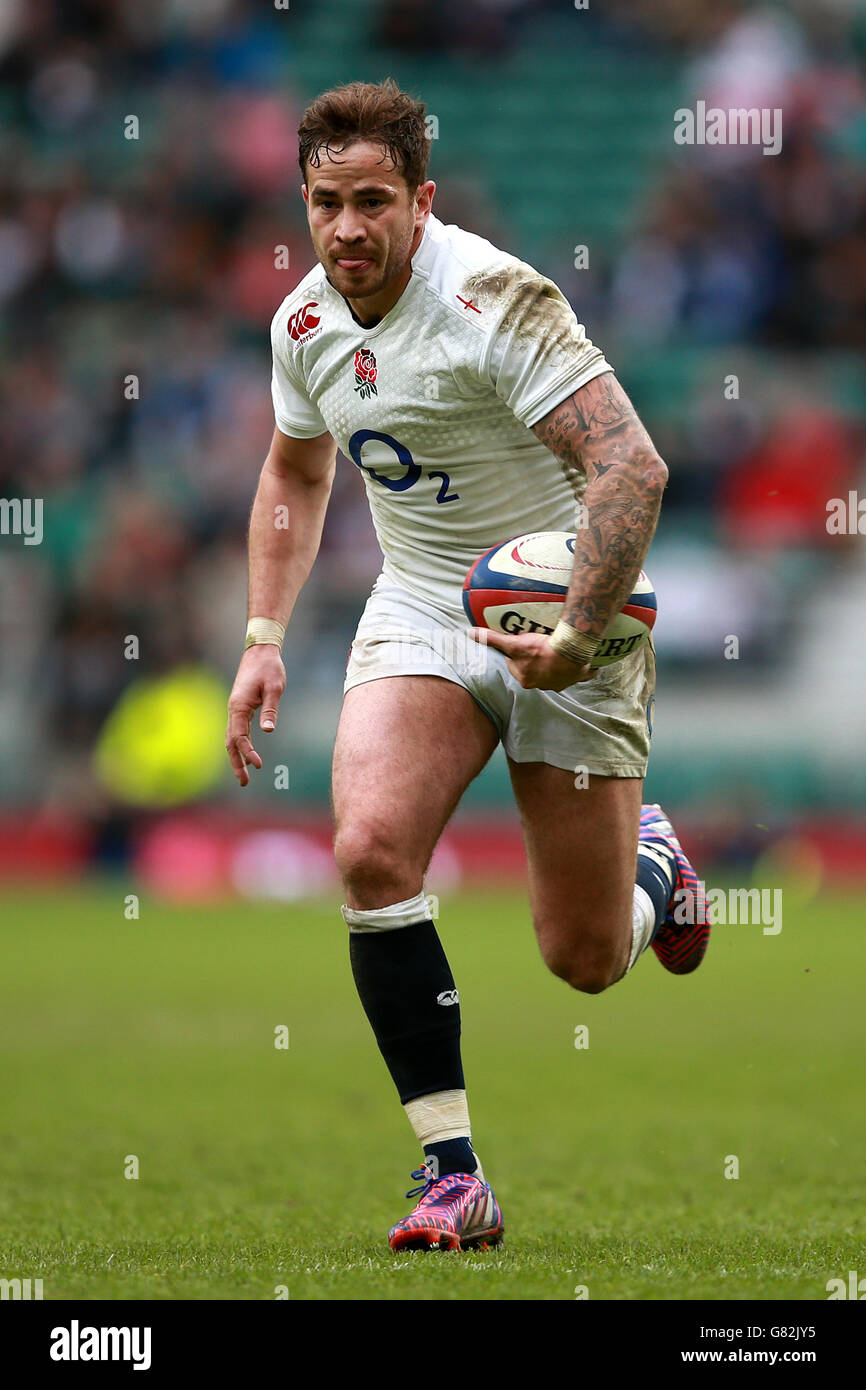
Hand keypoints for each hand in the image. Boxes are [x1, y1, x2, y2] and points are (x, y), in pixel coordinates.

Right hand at [226, 644, 285, 786]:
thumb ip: (270, 709)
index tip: (259, 765)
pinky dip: (241, 745)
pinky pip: (238, 731)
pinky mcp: (241, 707)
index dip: (248, 752)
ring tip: (244, 775)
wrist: (260, 651)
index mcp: (239, 706)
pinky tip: (248, 756)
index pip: (240, 736)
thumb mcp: (274, 688)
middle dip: (236, 763)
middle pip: (230, 742)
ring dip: (237, 756)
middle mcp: (233, 710)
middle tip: (244, 782)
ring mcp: (236, 709)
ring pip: (232, 738)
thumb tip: (268, 731)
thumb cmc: (269, 667)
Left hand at [469, 627, 596, 690]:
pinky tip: (589, 666)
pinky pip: (582, 676)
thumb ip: (492, 639)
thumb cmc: (539, 650)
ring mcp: (562, 683)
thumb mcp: (513, 643)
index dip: (518, 654)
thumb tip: (470, 633)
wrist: (568, 652)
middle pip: (536, 670)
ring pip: (558, 674)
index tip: (522, 644)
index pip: (517, 666)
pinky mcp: (578, 677)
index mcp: (526, 680)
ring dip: (557, 665)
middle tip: (540, 644)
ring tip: (559, 651)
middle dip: (537, 660)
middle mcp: (543, 685)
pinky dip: (585, 671)